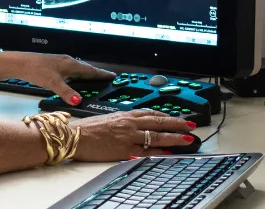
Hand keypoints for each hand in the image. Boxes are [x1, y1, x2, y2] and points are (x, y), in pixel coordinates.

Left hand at [2, 53, 114, 104]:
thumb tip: (78, 101)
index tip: (113, 76)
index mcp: (70, 64)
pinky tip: (73, 79)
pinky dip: (76, 75)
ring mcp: (60, 62)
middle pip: (85, 68)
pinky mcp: (53, 65)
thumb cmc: (36, 70)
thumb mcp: (52, 83)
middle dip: (96, 73)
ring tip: (94, 79)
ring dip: (86, 74)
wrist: (19, 63)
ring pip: (77, 69)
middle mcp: (67, 61)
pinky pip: (70, 70)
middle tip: (107, 78)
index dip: (101, 74)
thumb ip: (66, 92)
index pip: (90, 70)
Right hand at [71, 110, 196, 161]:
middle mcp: (129, 124)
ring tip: (186, 139)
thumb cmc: (87, 128)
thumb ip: (124, 121)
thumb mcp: (107, 118)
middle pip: (158, 122)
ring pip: (156, 136)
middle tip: (190, 125)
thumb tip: (136, 124)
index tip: (177, 117)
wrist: (74, 136)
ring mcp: (128, 137)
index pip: (151, 113)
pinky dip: (158, 152)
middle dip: (177, 124)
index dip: (167, 115)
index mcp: (124, 115)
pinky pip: (146, 151)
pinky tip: (168, 152)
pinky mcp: (124, 150)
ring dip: (174, 137)